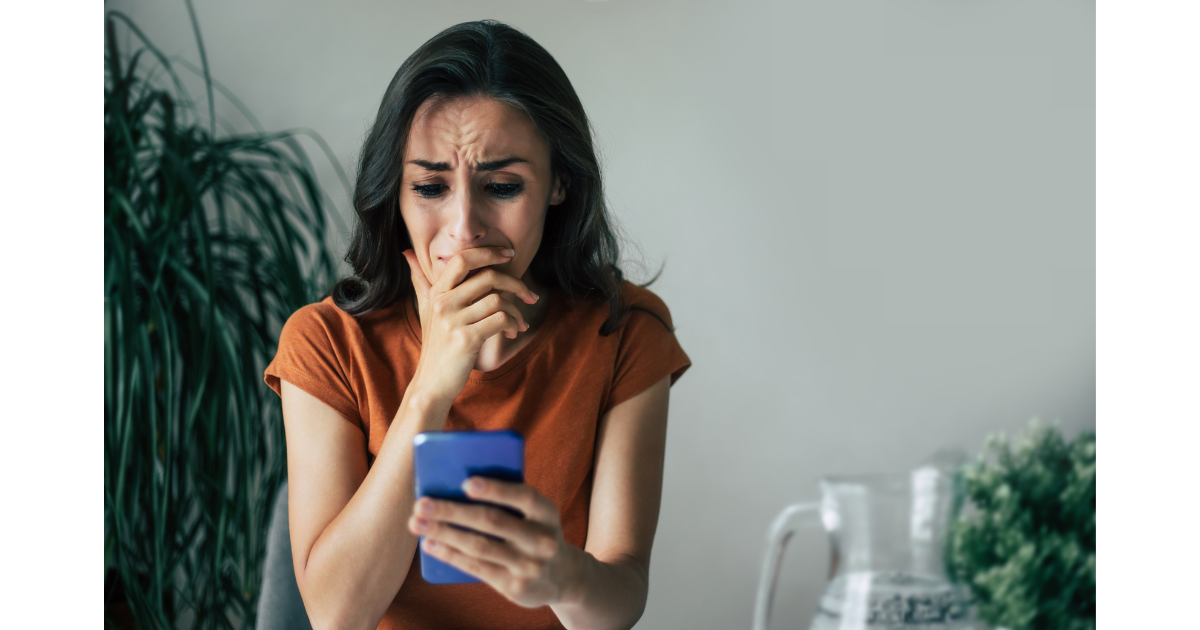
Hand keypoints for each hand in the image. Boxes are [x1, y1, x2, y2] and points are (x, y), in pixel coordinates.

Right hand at [401, 247, 539, 404]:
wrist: (432, 383)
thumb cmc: (435, 345)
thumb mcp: (426, 310)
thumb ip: (421, 281)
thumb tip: (408, 252)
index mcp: (437, 292)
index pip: (463, 259)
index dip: (489, 253)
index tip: (509, 256)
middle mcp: (443, 303)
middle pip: (489, 277)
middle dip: (516, 284)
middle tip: (530, 296)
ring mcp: (453, 321)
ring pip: (498, 300)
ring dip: (516, 312)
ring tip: (519, 323)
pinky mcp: (466, 339)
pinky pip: (500, 320)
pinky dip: (513, 324)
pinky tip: (512, 332)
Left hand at [408, 477, 584, 607]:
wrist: (562, 577)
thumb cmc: (535, 532)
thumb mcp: (535, 515)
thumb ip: (509, 502)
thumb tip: (455, 484)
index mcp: (548, 513)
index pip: (524, 497)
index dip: (496, 489)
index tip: (466, 483)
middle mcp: (542, 540)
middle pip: (492, 521)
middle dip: (453, 511)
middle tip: (421, 503)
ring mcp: (528, 566)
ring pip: (479, 546)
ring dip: (444, 533)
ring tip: (416, 522)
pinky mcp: (514, 587)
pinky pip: (476, 567)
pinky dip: (450, 554)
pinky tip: (430, 544)